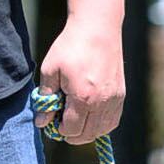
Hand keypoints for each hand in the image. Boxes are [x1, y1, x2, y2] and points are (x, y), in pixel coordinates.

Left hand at [36, 21, 124, 145]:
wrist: (98, 28)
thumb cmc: (70, 46)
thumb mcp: (50, 69)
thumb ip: (46, 98)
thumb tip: (42, 123)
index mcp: (83, 97)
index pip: (71, 130)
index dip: (58, 129)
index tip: (52, 120)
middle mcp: (102, 102)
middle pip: (87, 135)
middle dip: (71, 134)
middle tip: (61, 122)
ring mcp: (114, 99)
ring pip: (101, 131)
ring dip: (87, 131)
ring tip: (75, 118)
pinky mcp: (121, 95)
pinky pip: (112, 121)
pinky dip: (100, 125)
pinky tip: (89, 115)